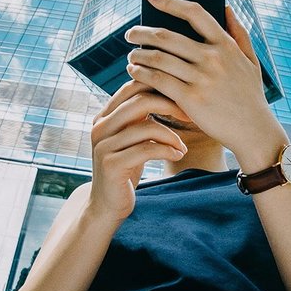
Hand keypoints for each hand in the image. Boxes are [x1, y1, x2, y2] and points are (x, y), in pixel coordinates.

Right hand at [87, 80, 188, 224]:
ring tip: (181, 146)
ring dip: (171, 135)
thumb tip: (168, 89)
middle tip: (189, 115)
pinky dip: (167, 150)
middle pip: (139, 101)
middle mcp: (100, 126)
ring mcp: (104, 145)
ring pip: (146, 127)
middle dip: (170, 105)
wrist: (106, 205)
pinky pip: (146, 149)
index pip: (132, 86)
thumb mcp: (130, 138)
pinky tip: (178, 155)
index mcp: (104, 115)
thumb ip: (138, 117)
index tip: (184, 96)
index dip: (160, 86)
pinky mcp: (111, 164)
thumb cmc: (125, 168)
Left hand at [124, 0, 288, 169]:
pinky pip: (158, 80)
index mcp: (225, 45)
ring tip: (131, 55)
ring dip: (138, 54)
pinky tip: (134, 71)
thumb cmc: (250, 97)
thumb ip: (239, 34)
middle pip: (167, 36)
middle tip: (130, 33)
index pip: (194, 12)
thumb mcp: (251, 62)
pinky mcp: (191, 98)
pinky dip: (141, 73)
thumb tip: (227, 8)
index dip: (169, 1)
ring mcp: (201, 78)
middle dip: (142, 32)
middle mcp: (213, 57)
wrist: (253, 131)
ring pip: (158, 57)